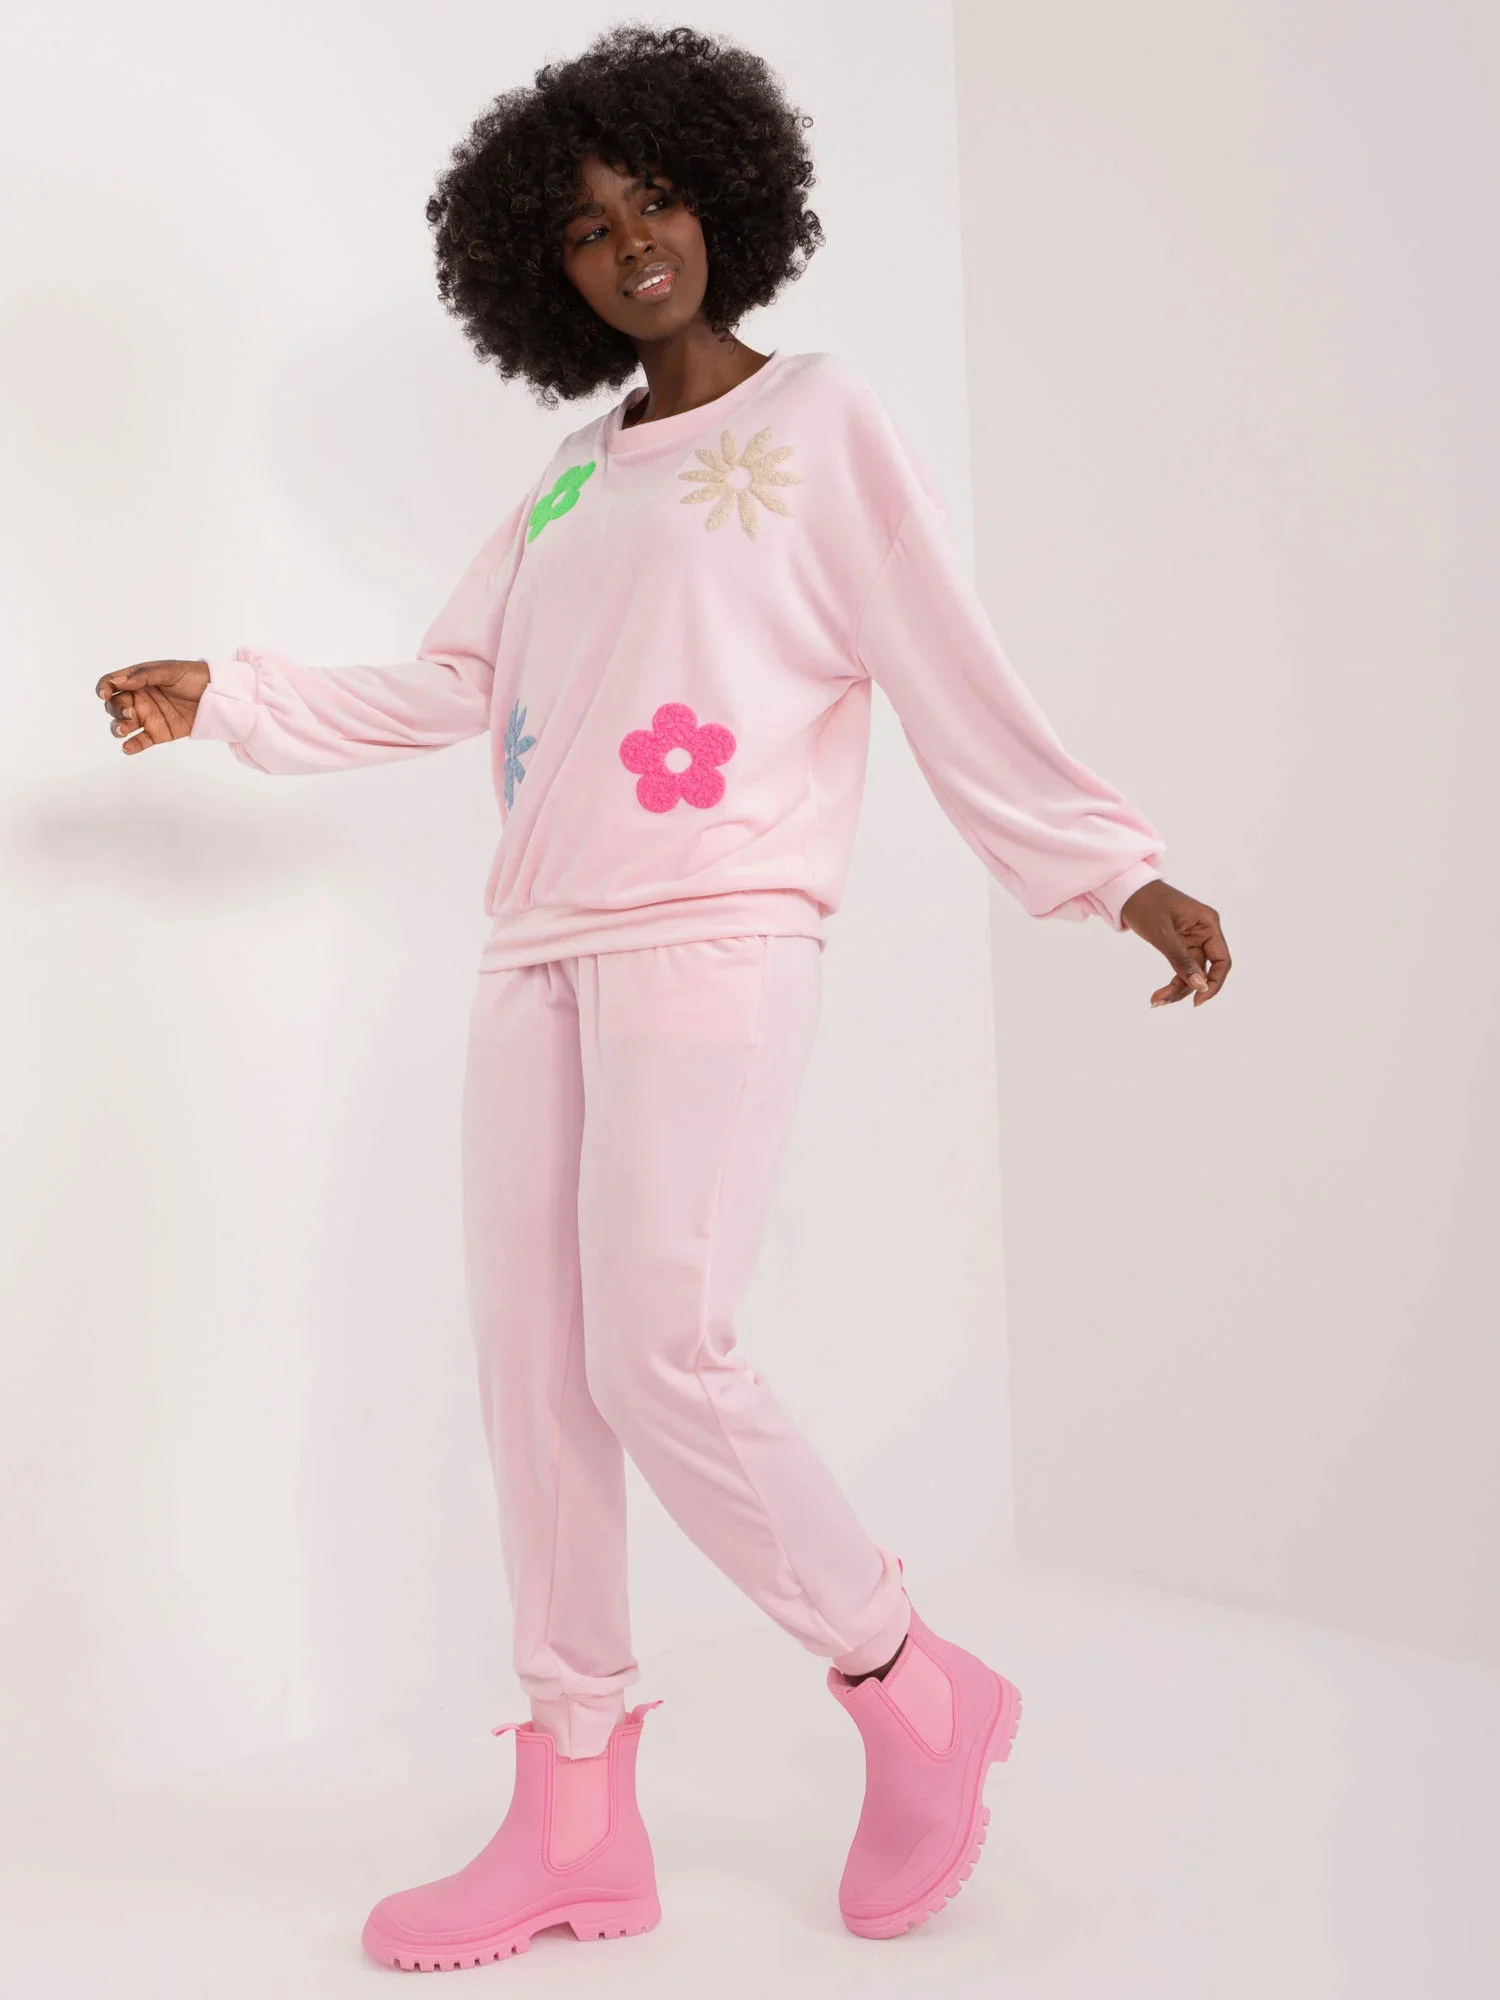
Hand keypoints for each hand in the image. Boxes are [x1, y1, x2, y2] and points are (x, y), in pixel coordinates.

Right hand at [95, 659, 211, 754]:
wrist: (216, 695)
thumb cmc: (192, 676)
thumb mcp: (169, 671)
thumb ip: (144, 676)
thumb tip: (119, 682)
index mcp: (137, 680)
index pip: (111, 683)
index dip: (104, 688)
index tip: (104, 693)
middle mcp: (138, 698)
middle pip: (114, 705)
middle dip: (115, 709)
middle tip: (130, 712)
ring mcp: (146, 717)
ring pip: (122, 724)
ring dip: (117, 727)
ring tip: (124, 729)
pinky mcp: (157, 733)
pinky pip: (139, 741)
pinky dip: (131, 746)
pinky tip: (128, 747)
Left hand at [1119, 878, 1230, 1008]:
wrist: (1126, 890)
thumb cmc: (1145, 904)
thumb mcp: (1161, 933)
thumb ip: (1181, 960)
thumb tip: (1200, 986)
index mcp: (1207, 923)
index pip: (1222, 960)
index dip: (1214, 983)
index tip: (1198, 1001)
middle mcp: (1204, 932)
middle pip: (1206, 970)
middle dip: (1187, 989)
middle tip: (1161, 1001)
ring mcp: (1192, 939)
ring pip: (1192, 973)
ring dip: (1176, 989)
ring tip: (1155, 1001)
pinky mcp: (1180, 944)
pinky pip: (1182, 968)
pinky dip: (1172, 982)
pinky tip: (1158, 995)